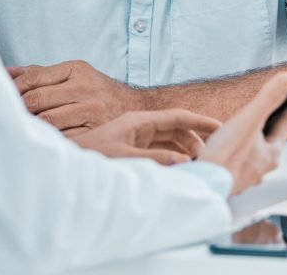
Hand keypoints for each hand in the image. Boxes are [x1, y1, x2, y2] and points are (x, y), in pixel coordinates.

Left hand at [9, 61, 143, 134]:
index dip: (13, 89)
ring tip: (20, 130)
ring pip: (48, 121)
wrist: (134, 107)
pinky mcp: (95, 131)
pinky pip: (62, 138)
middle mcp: (84, 87)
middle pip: (37, 100)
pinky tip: (42, 141)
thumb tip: (6, 72)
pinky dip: (49, 140)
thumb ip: (40, 73)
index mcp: (76, 69)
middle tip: (7, 117)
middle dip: (19, 110)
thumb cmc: (96, 91)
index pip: (34, 77)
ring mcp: (91, 110)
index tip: (2, 98)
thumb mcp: (73, 74)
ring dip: (31, 127)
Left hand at [70, 109, 221, 164]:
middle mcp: (140, 127)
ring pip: (169, 141)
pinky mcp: (132, 151)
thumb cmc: (91, 155)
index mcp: (140, 121)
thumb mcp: (125, 157)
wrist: (66, 164)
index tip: (220, 128)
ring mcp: (136, 139)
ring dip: (184, 151)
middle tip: (210, 157)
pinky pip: (159, 152)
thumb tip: (184, 161)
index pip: (177, 117)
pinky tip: (180, 170)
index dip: (200, 121)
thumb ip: (156, 159)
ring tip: (198, 165)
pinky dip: (172, 159)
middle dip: (195, 140)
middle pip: (176, 129)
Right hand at [199, 72, 286, 195]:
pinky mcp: (231, 179)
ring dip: (253, 138)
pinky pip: (239, 159)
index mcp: (271, 154)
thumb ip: (269, 98)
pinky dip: (237, 150)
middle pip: (270, 138)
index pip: (286, 123)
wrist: (202, 185)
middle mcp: (262, 167)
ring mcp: (247, 175)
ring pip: (254, 151)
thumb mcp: (249, 120)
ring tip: (246, 127)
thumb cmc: (225, 156)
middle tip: (272, 109)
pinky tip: (228, 147)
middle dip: (271, 123)